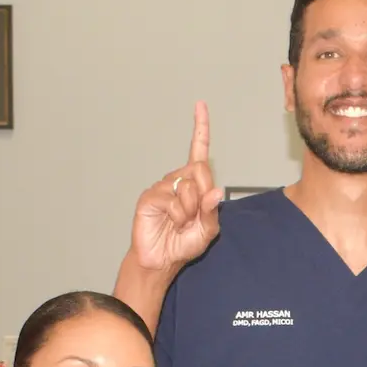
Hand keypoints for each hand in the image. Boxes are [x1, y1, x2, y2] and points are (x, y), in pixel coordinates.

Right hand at [129, 101, 221, 277]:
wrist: (161, 260)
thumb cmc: (182, 244)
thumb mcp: (207, 231)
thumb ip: (211, 212)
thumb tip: (215, 191)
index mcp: (194, 184)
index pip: (198, 151)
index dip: (200, 128)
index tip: (200, 105)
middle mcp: (178, 180)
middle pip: (200, 170)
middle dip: (203, 196)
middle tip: (194, 216)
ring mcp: (162, 187)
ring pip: (187, 187)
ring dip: (190, 210)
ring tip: (180, 223)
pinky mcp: (150, 196)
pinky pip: (172, 199)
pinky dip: (178, 215)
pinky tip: (170, 223)